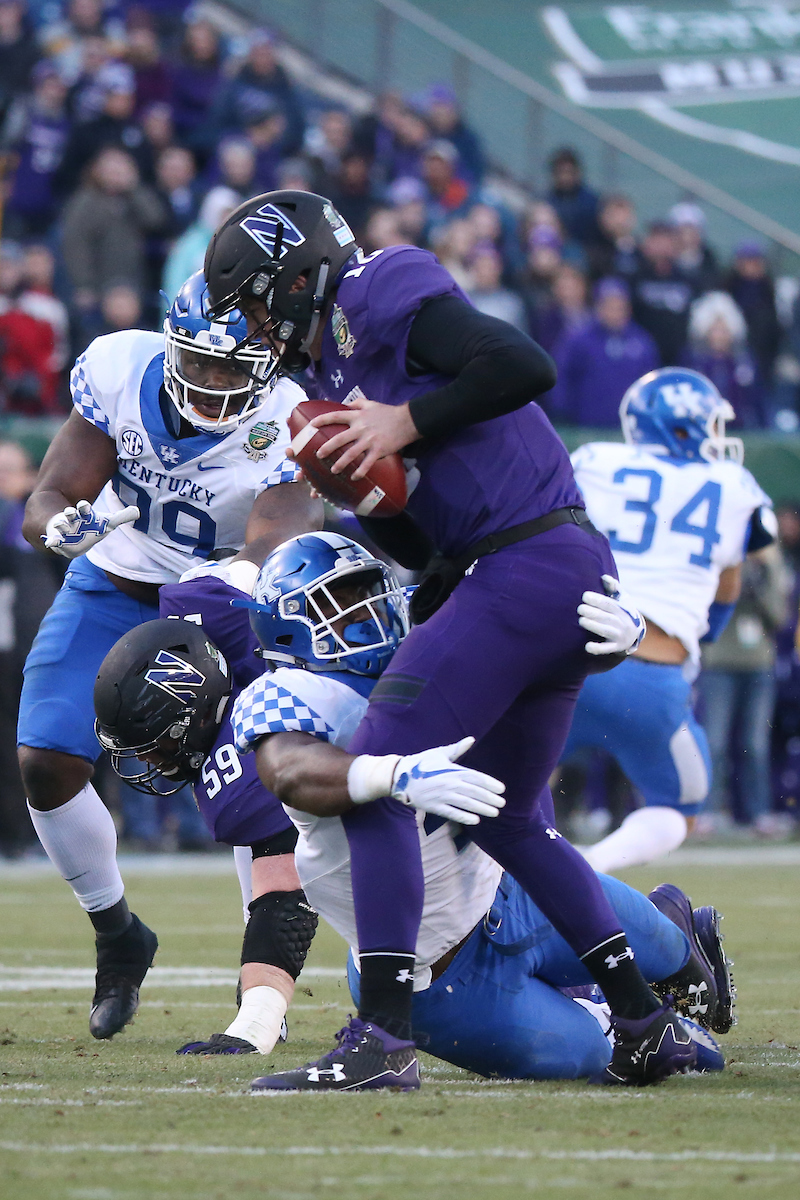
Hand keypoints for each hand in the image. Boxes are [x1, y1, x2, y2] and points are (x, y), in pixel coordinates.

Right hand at [42, 500, 138, 558]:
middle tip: (70, 511)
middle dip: (70, 513)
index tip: (84, 506)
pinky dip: (52, 541)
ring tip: (60, 525)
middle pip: (70, 514)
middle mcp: (73, 520)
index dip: (84, 507)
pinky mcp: (60, 540)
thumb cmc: (92, 528)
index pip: (84, 509)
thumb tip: (138, 511)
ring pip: (61, 526)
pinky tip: (50, 543)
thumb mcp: (108, 523)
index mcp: (85, 515)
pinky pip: (54, 540)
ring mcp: (65, 530)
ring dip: (61, 525)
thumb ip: (122, 516)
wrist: (77, 539)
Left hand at [306, 396, 417, 480]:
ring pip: (352, 453)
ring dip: (341, 463)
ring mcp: (370, 440)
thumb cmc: (388, 413)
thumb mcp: (371, 403)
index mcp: (357, 416)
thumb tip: (345, 403)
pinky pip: (367, 463)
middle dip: (328, 447)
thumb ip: (357, 403)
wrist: (407, 421)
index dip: (323, 419)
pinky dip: (360, 471)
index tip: (312, 425)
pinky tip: (354, 477)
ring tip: (333, 470)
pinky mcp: (379, 450)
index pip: (336, 416)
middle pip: (340, 438)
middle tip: (318, 455)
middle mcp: (361, 428)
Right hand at [390, 736, 505, 825]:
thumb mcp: (439, 754)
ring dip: (481, 809)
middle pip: (474, 792)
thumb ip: (457, 749)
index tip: (502, 789)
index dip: (490, 783)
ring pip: (466, 804)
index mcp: (452, 770)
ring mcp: (442, 796)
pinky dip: (464, 817)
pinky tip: (475, 820)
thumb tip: (471, 739)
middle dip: (489, 798)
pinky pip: (452, 813)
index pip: (475, 777)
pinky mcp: (434, 807)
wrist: (401, 776)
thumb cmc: (421, 763)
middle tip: (502, 804)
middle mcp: (449, 783)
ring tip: (494, 813)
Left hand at [579, 574, 644, 655]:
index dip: (597, 600)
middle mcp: (621, 622)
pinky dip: (597, 648)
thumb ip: (614, 587)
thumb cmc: (623, 613)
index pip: (609, 604)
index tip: (585, 596)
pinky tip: (587, 646)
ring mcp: (619, 636)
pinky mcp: (616, 647)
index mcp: (621, 610)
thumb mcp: (623, 600)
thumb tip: (604, 576)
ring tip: (581, 621)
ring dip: (593, 626)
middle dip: (592, 612)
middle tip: (579, 608)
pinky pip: (607, 649)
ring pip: (605, 631)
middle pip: (606, 617)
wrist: (635, 634)